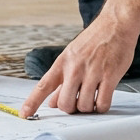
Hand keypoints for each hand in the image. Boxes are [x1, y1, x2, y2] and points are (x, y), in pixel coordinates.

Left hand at [20, 19, 134, 116]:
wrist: (115, 24)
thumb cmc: (94, 41)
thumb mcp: (72, 56)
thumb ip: (62, 81)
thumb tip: (52, 102)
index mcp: (62, 63)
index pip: (43, 86)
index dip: (32, 102)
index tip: (24, 115)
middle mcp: (75, 68)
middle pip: (65, 103)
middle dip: (71, 109)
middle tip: (77, 103)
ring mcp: (92, 72)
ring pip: (84, 106)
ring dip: (88, 108)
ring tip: (92, 99)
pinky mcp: (110, 75)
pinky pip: (102, 103)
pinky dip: (101, 107)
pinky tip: (102, 100)